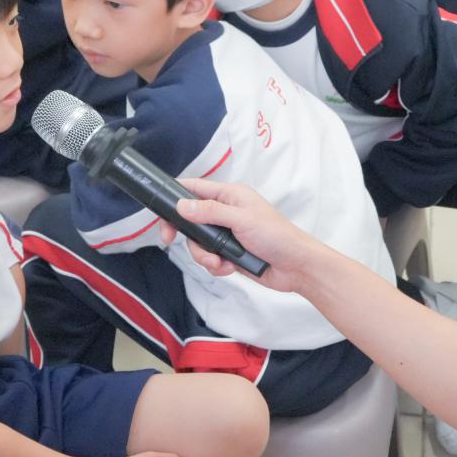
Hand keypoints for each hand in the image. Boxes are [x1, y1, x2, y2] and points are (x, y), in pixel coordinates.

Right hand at [160, 179, 328, 295]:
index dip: (175, 196)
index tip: (160, 210)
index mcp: (230, 196)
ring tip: (219, 261)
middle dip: (185, 234)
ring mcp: (227, 234)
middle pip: (190, 219)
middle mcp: (226, 212)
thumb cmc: (276, 236)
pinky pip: (209, 258)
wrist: (296, 267)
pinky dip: (215, 265)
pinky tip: (229, 268)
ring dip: (204, 255)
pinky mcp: (229, 254)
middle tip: (169, 240)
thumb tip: (182, 205)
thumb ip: (210, 212)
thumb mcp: (241, 219)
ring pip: (198, 243)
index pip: (195, 189)